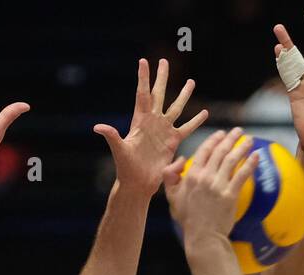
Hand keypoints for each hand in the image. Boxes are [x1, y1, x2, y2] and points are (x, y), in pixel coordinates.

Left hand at [94, 58, 207, 196]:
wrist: (138, 184)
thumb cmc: (126, 168)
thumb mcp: (119, 150)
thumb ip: (112, 136)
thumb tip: (98, 127)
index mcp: (139, 121)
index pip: (143, 94)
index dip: (143, 78)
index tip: (144, 61)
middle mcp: (152, 122)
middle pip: (159, 94)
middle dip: (162, 78)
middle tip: (164, 61)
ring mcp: (164, 131)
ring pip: (176, 108)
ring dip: (183, 95)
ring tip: (191, 81)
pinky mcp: (173, 142)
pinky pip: (187, 128)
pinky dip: (196, 121)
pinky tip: (204, 112)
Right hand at [163, 128, 256, 242]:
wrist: (203, 236)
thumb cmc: (188, 218)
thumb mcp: (172, 196)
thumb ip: (171, 176)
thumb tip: (181, 159)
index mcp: (191, 175)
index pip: (204, 151)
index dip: (214, 139)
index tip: (222, 133)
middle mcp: (205, 177)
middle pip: (220, 152)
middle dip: (231, 138)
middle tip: (239, 131)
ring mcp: (218, 185)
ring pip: (232, 160)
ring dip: (242, 147)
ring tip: (250, 140)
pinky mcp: (230, 195)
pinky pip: (242, 175)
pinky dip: (250, 164)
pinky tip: (256, 156)